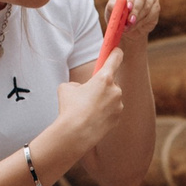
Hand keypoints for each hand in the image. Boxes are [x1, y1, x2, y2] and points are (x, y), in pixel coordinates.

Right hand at [43, 54, 127, 173]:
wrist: (75, 134)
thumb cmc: (70, 108)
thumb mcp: (67, 88)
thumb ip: (78, 84)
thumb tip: (81, 89)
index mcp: (104, 78)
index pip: (115, 58)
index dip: (115, 53)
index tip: (117, 50)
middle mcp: (115, 90)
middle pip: (111, 82)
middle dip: (101, 86)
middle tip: (87, 95)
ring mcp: (118, 105)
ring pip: (110, 98)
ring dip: (102, 101)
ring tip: (86, 111)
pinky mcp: (118, 118)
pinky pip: (111, 111)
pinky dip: (103, 113)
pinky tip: (91, 120)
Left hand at [107, 0, 159, 44]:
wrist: (128, 24)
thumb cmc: (117, 12)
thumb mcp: (111, 10)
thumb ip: (114, 7)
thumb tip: (119, 6)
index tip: (127, 7)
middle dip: (135, 9)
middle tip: (129, 21)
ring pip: (147, 5)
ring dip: (137, 18)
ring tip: (128, 26)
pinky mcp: (157, 4)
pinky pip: (151, 14)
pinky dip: (142, 22)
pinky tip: (135, 25)